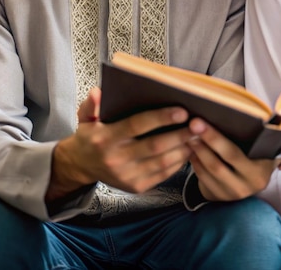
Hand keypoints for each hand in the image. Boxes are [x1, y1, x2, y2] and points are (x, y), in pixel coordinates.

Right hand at [46, 87, 195, 200]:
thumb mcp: (85, 117)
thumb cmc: (91, 135)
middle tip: (199, 124)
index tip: (182, 111)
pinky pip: (162, 174)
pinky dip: (178, 163)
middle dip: (180, 134)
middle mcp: (116, 159)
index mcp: (105, 138)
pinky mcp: (135, 187)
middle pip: (154, 146)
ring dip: (183, 149)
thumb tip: (100, 92)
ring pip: (162, 162)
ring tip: (198, 136)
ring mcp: (126, 176)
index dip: (161, 118)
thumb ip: (92, 104)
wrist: (81, 166)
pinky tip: (188, 150)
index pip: (136, 126)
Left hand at [186, 118, 276, 201]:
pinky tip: (190, 149)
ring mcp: (230, 194)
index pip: (233, 154)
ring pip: (208, 172)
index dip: (214, 139)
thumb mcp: (261, 150)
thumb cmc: (257, 157)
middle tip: (191, 126)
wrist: (253, 180)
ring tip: (188, 135)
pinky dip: (195, 163)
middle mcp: (244, 187)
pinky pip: (202, 179)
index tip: (199, 122)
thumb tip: (228, 114)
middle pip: (217, 164)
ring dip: (196, 152)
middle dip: (202, 143)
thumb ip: (251, 137)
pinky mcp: (218, 197)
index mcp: (258, 173)